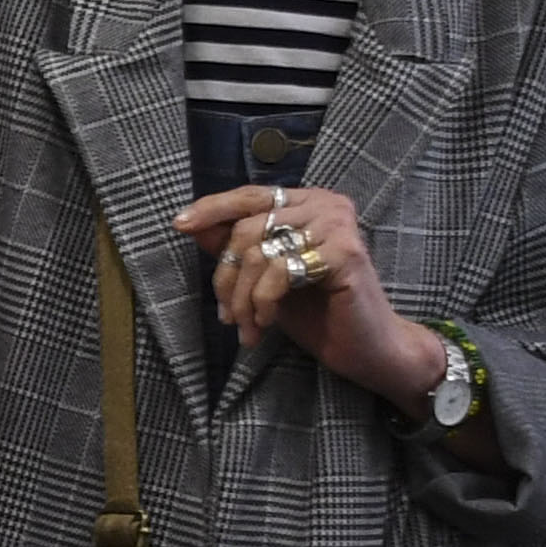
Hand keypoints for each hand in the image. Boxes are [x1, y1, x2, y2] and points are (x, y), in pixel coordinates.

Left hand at [175, 179, 442, 403]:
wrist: (365, 349)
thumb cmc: (318, 314)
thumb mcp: (265, 279)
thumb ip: (236, 249)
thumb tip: (191, 224)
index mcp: (307, 203)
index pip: (251, 196)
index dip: (213, 208)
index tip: (180, 224)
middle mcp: (325, 203)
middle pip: (248, 228)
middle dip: (227, 277)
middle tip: (227, 316)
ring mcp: (337, 225)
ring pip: (260, 252)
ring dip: (242, 298)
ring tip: (247, 328)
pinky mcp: (345, 252)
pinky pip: (280, 271)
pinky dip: (264, 302)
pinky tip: (267, 323)